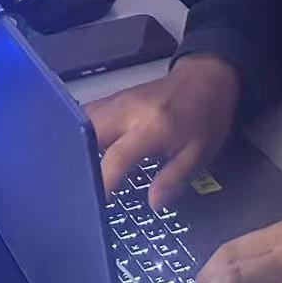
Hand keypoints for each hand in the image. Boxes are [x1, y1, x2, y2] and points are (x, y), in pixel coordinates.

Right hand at [87, 56, 240, 209]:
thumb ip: (174, 179)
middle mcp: (128, 111)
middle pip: (88, 135)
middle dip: (80, 163)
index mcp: (153, 127)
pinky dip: (80, 133)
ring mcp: (117, 100)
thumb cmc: (205, 118)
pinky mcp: (113, 97)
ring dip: (76, 147)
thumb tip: (153, 204)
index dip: (104, 182)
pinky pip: (86, 114)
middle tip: (82, 189)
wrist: (205, 77)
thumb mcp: (200, 154)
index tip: (97, 205)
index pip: (117, 157)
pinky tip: (82, 151)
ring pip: (81, 122)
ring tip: (78, 173)